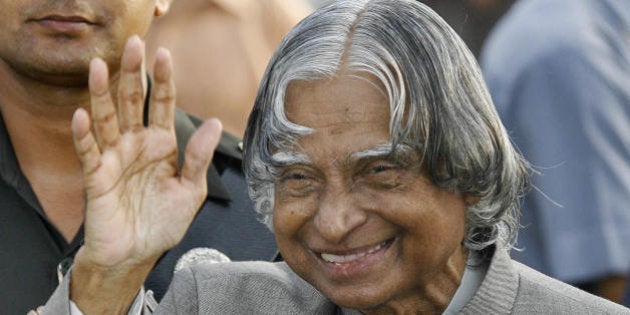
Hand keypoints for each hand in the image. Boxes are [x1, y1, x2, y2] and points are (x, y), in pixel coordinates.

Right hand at [69, 36, 220, 311]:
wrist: (137, 255)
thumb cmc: (162, 223)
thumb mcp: (190, 192)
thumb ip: (199, 158)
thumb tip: (214, 123)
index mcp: (161, 145)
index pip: (161, 105)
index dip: (163, 80)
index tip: (166, 55)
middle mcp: (136, 145)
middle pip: (132, 103)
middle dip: (132, 74)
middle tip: (133, 44)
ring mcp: (114, 158)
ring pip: (106, 120)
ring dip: (102, 94)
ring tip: (99, 66)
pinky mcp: (96, 177)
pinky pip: (88, 152)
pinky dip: (84, 135)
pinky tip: (82, 115)